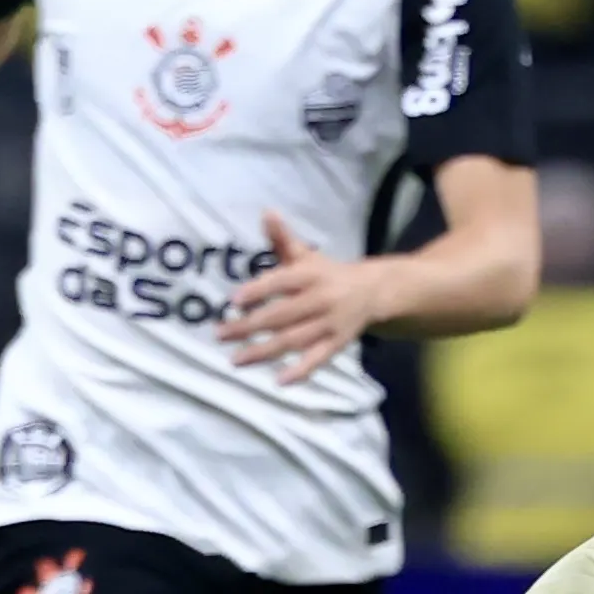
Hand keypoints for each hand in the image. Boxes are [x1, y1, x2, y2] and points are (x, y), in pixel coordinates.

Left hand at [218, 212, 390, 385]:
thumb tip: (267, 213)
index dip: (259, 291)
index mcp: (311, 274)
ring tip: (235, 360)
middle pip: (282, 315)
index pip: (282, 282)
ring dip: (264, 351)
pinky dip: (300, 371)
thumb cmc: (326, 273)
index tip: (233, 300)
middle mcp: (321, 299)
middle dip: (249, 326)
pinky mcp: (337, 344)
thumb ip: (282, 239)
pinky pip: (318, 359)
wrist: (372, 292)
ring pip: (294, 340)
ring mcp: (330, 324)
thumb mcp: (306, 255)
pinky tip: (278, 381)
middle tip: (221, 334)